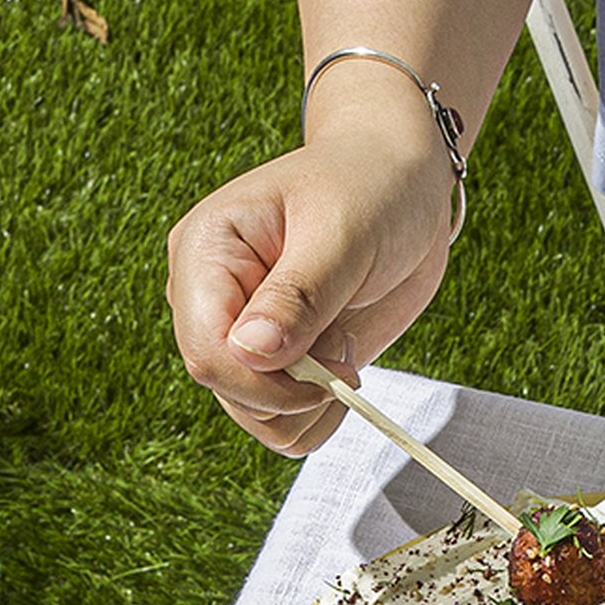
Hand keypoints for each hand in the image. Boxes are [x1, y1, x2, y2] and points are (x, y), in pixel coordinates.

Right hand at [166, 80, 462, 455]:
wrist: (400, 183)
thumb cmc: (370, 187)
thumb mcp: (342, 233)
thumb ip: (298, 296)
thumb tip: (251, 353)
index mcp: (205, 252)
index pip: (207, 351)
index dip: (266, 384)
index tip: (332, 372)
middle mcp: (210, 299)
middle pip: (227, 390)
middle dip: (294, 391)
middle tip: (343, 349)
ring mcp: (241, 333)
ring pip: (254, 416)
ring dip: (310, 403)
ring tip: (341, 342)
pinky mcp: (275, 359)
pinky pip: (282, 421)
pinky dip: (319, 413)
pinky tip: (341, 365)